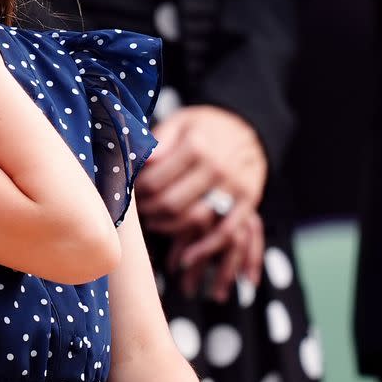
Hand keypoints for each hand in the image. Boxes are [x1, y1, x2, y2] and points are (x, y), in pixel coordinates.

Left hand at [135, 106, 267, 296]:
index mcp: (196, 146)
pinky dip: (205, 250)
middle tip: (141, 211)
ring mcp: (235, 186)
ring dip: (170, 229)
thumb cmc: (205, 126)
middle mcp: (217, 167)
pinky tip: (187, 260)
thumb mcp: (180, 122)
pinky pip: (227, 232)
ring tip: (155, 224)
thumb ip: (160, 141)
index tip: (132, 192)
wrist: (248, 126)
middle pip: (172, 203)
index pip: (155, 180)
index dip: (137, 192)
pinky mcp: (249, 201)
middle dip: (149, 212)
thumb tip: (141, 161)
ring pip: (195, 220)